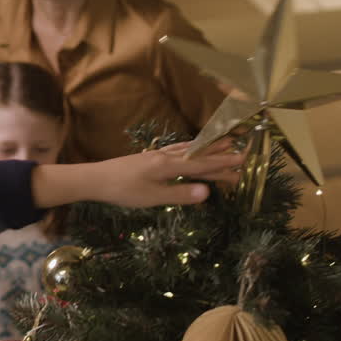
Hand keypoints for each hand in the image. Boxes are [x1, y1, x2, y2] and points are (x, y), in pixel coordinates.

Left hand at [31, 138, 241, 208]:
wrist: (95, 179)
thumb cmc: (123, 191)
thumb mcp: (152, 197)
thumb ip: (180, 194)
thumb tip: (208, 192)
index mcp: (168, 166)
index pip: (202, 165)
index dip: (224, 165)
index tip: (244, 163)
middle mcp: (165, 157)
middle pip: (199, 156)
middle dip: (222, 156)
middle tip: (244, 154)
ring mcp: (157, 155)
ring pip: (189, 150)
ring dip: (208, 149)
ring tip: (226, 143)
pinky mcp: (149, 158)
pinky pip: (177, 150)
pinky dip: (190, 148)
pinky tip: (191, 149)